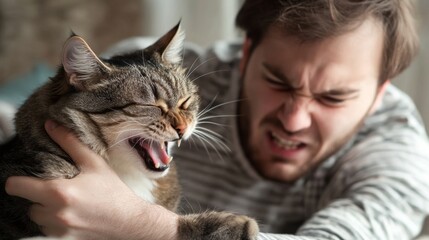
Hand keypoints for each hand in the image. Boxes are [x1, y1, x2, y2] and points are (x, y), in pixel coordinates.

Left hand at [5, 120, 177, 239]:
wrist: (129, 221)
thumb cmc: (113, 191)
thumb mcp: (94, 163)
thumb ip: (70, 142)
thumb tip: (50, 125)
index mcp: (59, 192)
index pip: (17, 187)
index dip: (18, 180)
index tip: (27, 177)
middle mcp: (55, 213)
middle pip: (28, 203)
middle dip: (38, 195)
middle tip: (56, 187)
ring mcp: (59, 229)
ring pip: (37, 217)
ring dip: (45, 209)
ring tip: (65, 201)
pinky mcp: (64, 239)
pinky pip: (48, 229)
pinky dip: (54, 221)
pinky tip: (72, 212)